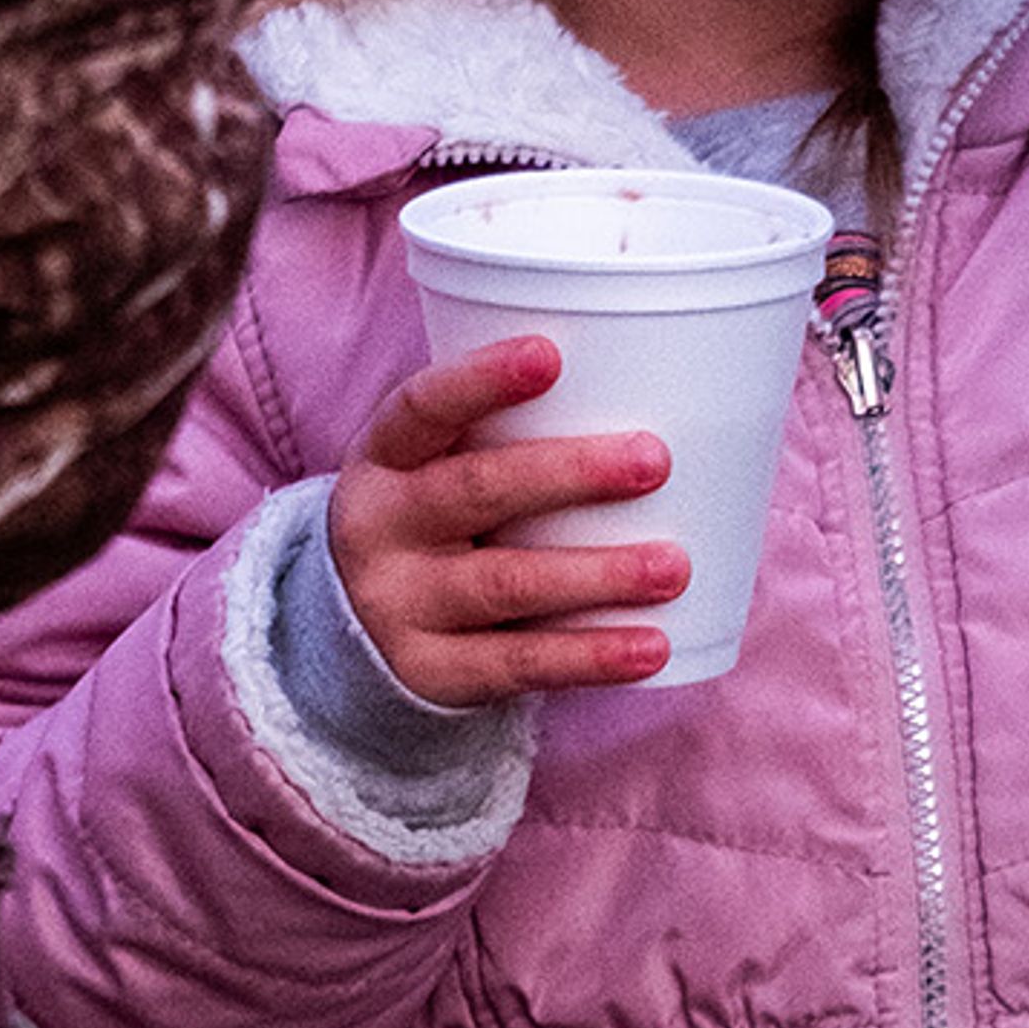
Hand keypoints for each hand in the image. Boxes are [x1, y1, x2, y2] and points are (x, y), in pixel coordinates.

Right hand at [329, 339, 688, 704]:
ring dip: (597, 574)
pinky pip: (520, 663)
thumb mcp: (437, 469)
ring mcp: (401, 605)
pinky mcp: (434, 673)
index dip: (479, 381)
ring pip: (507, 584)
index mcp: (384, 459)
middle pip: (475, 491)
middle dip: (569, 473)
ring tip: (672, 567)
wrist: (356, 633)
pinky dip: (590, 657)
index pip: (422, 408)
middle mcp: (379, 528)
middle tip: (655, 460)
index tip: (550, 355)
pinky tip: (651, 647)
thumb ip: (506, 436)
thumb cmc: (438, 522)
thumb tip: (653, 387)